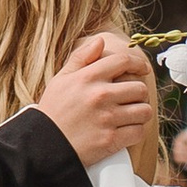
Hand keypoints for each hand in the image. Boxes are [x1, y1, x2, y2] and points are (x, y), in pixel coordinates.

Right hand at [36, 32, 157, 168]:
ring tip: (130, 115)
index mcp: (88, 78)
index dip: (138, 63)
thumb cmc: (53, 111)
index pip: (123, 61)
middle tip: (132, 99)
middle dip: (139, 93)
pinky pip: (138, 131)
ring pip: (144, 110)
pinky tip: (126, 130)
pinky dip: (135, 131)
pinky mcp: (111, 140)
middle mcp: (100, 95)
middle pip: (140, 88)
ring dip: (140, 113)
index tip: (142, 69)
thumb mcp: (61, 79)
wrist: (43, 145)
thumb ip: (81, 57)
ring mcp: (107, 118)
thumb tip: (101, 40)